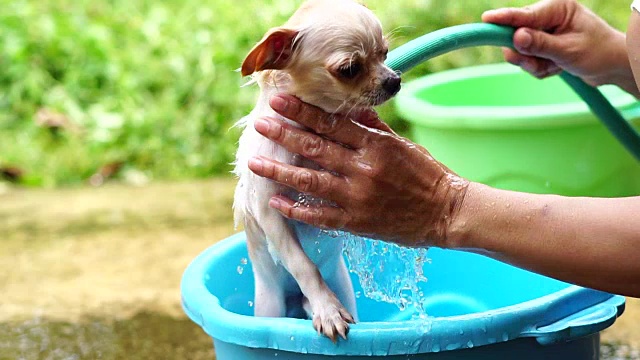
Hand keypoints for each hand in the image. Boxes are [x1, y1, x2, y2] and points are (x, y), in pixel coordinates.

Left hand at [247, 94, 468, 247]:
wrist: (447, 213)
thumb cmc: (427, 175)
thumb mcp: (402, 144)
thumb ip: (373, 127)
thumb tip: (348, 108)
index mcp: (376, 145)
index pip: (331, 123)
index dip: (302, 112)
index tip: (279, 101)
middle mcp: (363, 169)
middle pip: (315, 148)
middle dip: (284, 135)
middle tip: (259, 125)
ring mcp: (358, 197)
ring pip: (311, 182)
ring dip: (280, 171)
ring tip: (254, 163)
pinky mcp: (357, 222)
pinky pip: (321, 216)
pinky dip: (296, 210)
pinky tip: (276, 201)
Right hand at [482, 0, 634, 93]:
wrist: (611, 67)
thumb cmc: (597, 53)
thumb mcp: (568, 50)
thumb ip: (540, 44)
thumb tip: (516, 37)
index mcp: (557, 8)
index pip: (524, 15)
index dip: (503, 18)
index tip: (486, 19)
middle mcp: (547, 17)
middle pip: (517, 35)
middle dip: (525, 54)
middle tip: (536, 64)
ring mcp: (543, 32)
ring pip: (520, 51)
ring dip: (534, 64)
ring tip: (555, 66)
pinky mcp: (542, 46)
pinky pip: (528, 61)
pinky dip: (539, 69)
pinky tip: (556, 68)